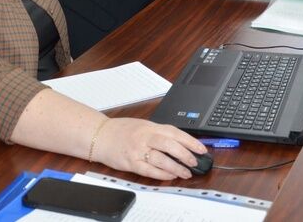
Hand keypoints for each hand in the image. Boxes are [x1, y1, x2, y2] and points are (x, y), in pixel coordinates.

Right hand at [92, 118, 207, 180]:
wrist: (101, 135)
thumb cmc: (122, 130)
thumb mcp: (143, 125)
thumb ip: (159, 132)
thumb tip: (180, 142)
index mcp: (150, 126)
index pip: (174, 132)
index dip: (190, 141)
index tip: (201, 149)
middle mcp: (145, 137)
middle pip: (169, 145)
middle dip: (185, 154)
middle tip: (195, 162)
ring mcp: (137, 150)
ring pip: (160, 159)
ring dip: (175, 167)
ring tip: (186, 173)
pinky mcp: (130, 162)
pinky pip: (148, 170)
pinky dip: (161, 174)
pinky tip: (170, 176)